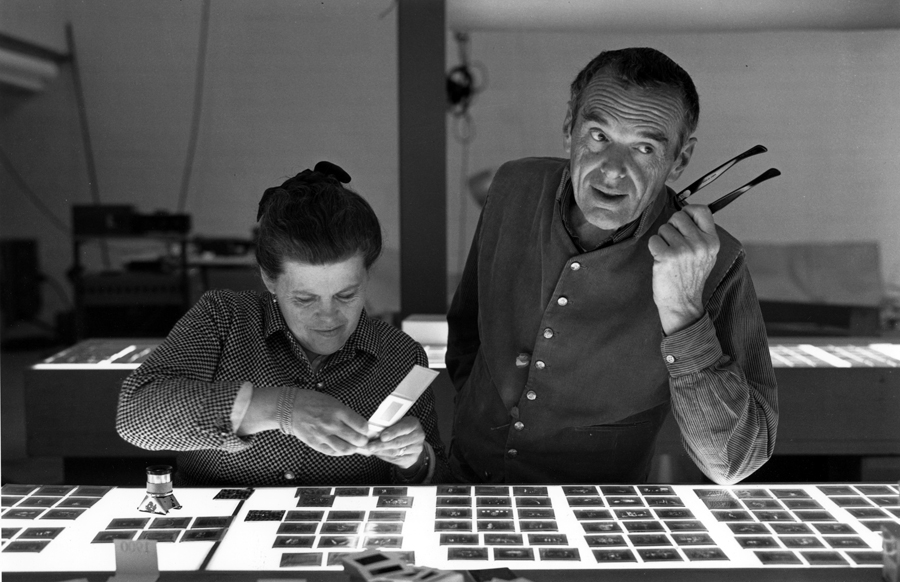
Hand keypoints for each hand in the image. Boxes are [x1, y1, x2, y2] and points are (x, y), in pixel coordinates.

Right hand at [289, 389, 368, 455]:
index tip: (364, 430)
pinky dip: (340, 452)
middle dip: (363, 441)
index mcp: (338, 411)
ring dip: (353, 449)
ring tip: (353, 445)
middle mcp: (332, 424)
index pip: (361, 425)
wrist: (290, 407)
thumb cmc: (312, 402)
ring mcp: (323, 435)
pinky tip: (341, 447)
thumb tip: (359, 426)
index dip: (366, 430)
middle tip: (362, 440)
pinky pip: (332, 452)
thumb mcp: (333, 402)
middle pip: (356, 439)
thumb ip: (346, 414)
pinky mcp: (315, 443)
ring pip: (346, 449)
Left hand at [360, 416, 425, 469]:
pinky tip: (377, 453)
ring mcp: (416, 449)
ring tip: (371, 449)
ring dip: (381, 451)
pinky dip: (384, 456)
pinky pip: (396, 459)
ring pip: (396, 452)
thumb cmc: (401, 429)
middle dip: (382, 444)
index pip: (403, 428)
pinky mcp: (412, 459)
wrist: (412, 442)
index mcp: (414, 424)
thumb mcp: (397, 423)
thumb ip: (388, 426)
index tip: (382, 436)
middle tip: (370, 446)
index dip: (392, 432)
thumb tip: (373, 432)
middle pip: (398, 442)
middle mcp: (417, 436)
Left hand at [647, 205, 719, 334]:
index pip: (702, 210)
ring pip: (664, 228)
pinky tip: (661, 260)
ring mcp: (684, 250)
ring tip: (669, 256)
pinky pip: (653, 240)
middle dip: (672, 227)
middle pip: (678, 216)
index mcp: (712, 242)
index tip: (682, 222)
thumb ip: (700, 235)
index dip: (688, 211)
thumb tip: (686, 213)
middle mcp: (700, 244)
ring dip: (662, 240)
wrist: (682, 303)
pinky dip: (654, 248)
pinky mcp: (667, 257)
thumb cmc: (690, 278)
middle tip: (674, 244)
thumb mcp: (706, 255)